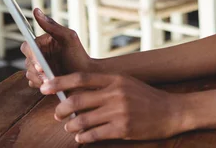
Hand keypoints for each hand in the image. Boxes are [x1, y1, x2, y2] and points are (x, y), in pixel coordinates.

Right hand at [21, 8, 91, 87]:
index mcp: (42, 42)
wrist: (87, 76)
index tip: (40, 66)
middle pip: (27, 61)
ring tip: (53, 81)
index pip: (27, 46)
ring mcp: (38, 67)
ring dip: (39, 79)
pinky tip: (51, 84)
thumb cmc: (79, 55)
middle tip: (48, 77)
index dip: (31, 56)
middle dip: (37, 71)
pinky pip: (33, 83)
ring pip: (29, 73)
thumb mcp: (69, 37)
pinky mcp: (40, 80)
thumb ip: (52, 25)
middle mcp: (38, 54)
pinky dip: (41, 84)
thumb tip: (36, 10)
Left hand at [40, 73, 186, 142]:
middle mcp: (115, 93)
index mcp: (115, 78)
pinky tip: (82, 138)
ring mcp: (119, 111)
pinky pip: (93, 135)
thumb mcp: (126, 83)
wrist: (171, 111)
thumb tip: (76, 91)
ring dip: (71, 126)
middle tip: (58, 114)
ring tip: (71, 128)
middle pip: (77, 100)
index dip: (59, 82)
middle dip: (61, 109)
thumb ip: (104, 85)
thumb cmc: (146, 97)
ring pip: (82, 120)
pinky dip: (83, 138)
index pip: (81, 77)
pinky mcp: (122, 128)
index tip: (44, 87)